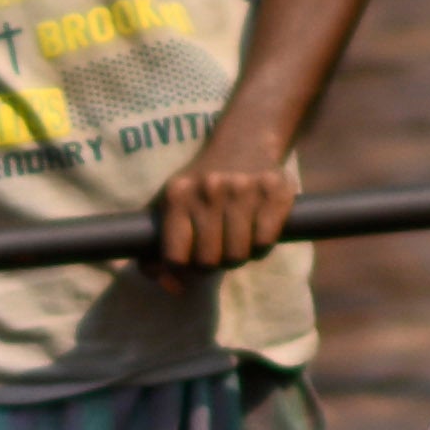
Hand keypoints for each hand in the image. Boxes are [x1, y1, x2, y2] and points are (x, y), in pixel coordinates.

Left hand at [152, 136, 302, 272]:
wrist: (244, 140)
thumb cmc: (199, 185)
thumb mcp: (168, 209)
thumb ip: (154, 255)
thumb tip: (174, 289)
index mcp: (177, 194)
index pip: (176, 257)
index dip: (183, 268)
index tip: (189, 259)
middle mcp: (209, 189)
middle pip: (209, 261)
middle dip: (213, 263)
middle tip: (216, 248)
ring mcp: (244, 189)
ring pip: (238, 256)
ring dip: (238, 256)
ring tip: (235, 239)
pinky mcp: (275, 191)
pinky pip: (264, 243)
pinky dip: (260, 246)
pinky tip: (256, 230)